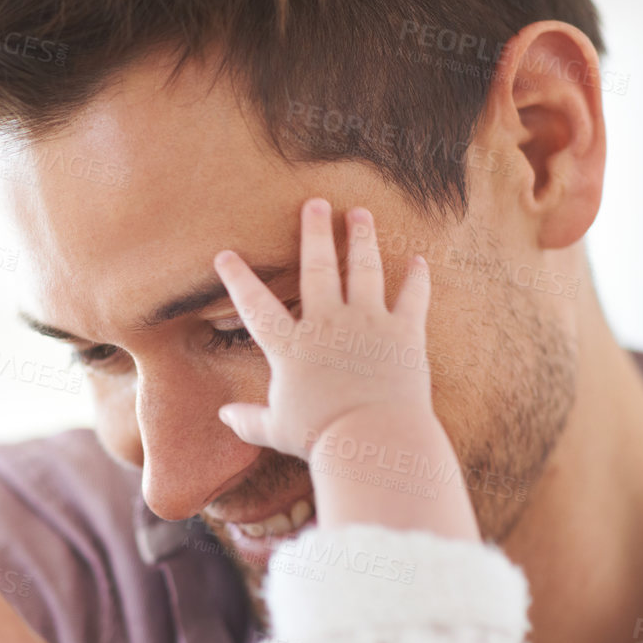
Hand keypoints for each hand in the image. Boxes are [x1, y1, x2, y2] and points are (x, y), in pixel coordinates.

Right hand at [213, 198, 433, 460]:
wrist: (373, 440)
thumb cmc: (321, 439)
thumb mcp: (277, 429)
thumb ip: (249, 419)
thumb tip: (224, 416)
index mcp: (291, 348)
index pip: (256, 306)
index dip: (238, 278)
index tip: (226, 254)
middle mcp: (327, 325)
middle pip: (316, 267)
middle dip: (314, 231)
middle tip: (315, 203)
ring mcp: (367, 323)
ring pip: (363, 269)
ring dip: (361, 238)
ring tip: (360, 213)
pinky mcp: (404, 332)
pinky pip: (412, 297)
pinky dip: (416, 279)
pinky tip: (418, 262)